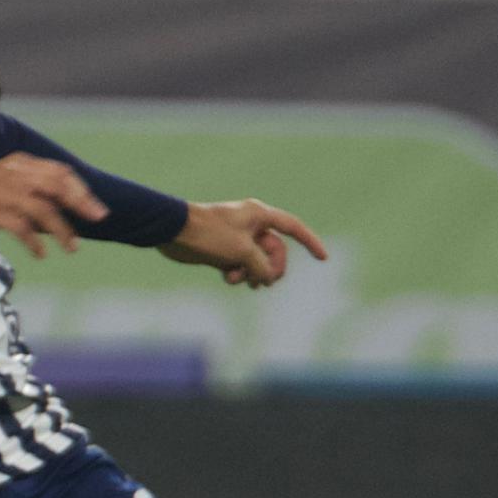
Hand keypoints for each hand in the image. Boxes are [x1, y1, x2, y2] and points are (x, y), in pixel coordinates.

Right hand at [0, 154, 105, 258]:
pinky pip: (20, 226)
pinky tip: (41, 253)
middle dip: (81, 203)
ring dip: (62, 230)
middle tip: (98, 220)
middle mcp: (12, 174)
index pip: (59, 173)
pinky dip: (34, 241)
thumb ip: (31, 192)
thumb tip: (63, 209)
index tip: (96, 210)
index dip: (81, 190)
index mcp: (18, 164)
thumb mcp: (4, 188)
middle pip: (56, 186)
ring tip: (73, 248)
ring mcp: (1, 191)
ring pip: (43, 209)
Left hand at [162, 199, 329, 288]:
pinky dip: (239, 274)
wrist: (173, 233)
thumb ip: (262, 266)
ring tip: (244, 280)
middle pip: (275, 250)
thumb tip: (266, 278)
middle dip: (272, 268)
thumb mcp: (242, 252)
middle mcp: (251, 224)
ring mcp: (237, 238)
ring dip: (254, 274)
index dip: (310, 242)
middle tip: (264, 282)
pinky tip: (229, 278)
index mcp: (260, 215)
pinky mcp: (224, 250)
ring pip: (258, 261)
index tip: (324, 258)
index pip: (293, 228)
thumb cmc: (208, 234)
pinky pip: (242, 266)